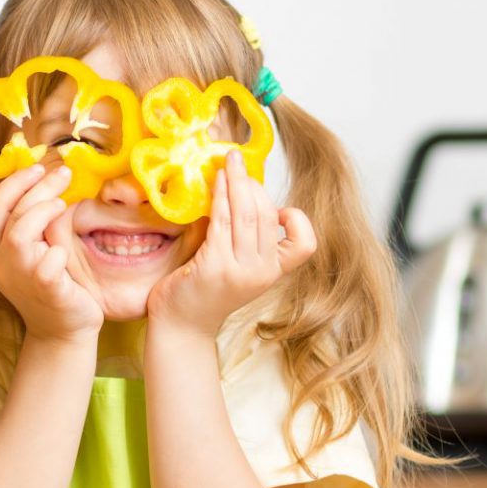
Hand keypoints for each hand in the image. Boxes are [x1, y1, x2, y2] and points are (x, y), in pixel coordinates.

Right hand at [0, 163, 101, 343]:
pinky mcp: (43, 289)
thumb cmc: (51, 285)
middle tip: (64, 174)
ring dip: (44, 211)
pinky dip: (60, 250)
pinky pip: (49, 260)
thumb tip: (48, 180)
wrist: (62, 330)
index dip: (17, 181)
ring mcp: (19, 276)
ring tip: (62, 205)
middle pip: (11, 211)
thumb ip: (32, 222)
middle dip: (39, 186)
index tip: (40, 167)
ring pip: (22, 232)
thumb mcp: (34, 249)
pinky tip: (65, 252)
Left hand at [147, 150, 317, 335]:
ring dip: (237, 182)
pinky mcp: (215, 266)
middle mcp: (262, 273)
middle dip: (254, 183)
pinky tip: (215, 181)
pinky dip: (220, 196)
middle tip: (237, 160)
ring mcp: (240, 271)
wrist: (180, 327)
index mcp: (272, 273)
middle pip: (270, 216)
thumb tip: (243, 191)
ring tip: (227, 162)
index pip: (306, 244)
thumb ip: (245, 238)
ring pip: (248, 214)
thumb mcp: (237, 267)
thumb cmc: (203, 291)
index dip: (297, 220)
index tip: (277, 207)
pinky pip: (222, 221)